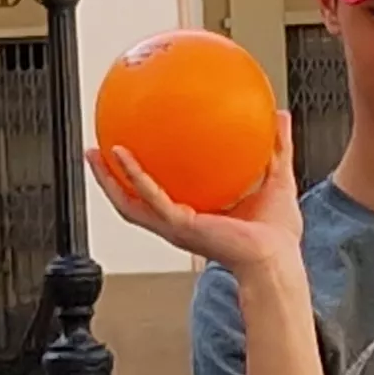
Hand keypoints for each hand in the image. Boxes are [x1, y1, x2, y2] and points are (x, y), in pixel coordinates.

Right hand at [88, 116, 306, 280]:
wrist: (276, 258)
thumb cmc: (277, 236)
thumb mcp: (277, 178)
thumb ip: (276, 147)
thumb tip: (279, 116)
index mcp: (196, 216)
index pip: (159, 197)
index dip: (140, 179)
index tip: (131, 155)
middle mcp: (179, 224)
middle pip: (133, 202)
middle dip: (110, 180)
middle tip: (97, 152)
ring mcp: (175, 227)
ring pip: (129, 203)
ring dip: (108, 179)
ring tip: (95, 154)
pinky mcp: (179, 225)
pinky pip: (150, 198)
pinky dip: (134, 177)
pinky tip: (123, 156)